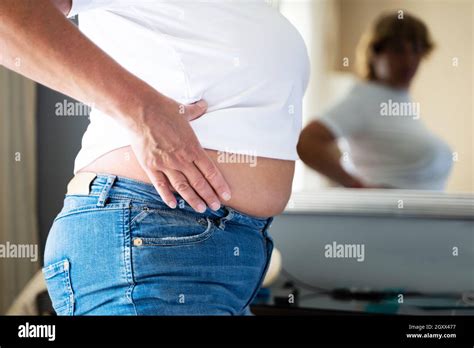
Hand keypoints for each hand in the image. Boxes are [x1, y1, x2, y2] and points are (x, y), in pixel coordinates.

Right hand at [129, 94, 231, 211]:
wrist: (139, 110)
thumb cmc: (163, 109)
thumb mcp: (184, 110)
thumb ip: (196, 111)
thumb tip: (204, 105)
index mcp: (193, 147)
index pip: (210, 171)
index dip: (219, 185)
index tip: (226, 194)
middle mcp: (181, 159)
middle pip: (199, 183)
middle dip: (209, 196)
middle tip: (216, 207)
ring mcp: (166, 164)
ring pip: (182, 187)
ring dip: (193, 199)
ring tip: (201, 209)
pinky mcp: (151, 166)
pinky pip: (161, 185)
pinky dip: (167, 196)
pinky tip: (174, 205)